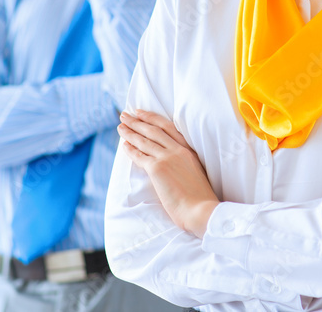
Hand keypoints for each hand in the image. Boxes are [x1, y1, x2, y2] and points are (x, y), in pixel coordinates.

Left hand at [117, 109, 219, 237]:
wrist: (201, 209)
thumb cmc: (200, 198)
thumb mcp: (196, 173)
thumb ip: (184, 164)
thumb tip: (172, 165)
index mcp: (189, 150)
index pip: (168, 127)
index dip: (152, 118)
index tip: (141, 113)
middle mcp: (178, 150)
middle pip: (153, 130)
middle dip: (137, 121)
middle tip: (125, 115)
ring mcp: (168, 158)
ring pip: (145, 140)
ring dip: (130, 132)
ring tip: (120, 127)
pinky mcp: (158, 169)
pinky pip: (140, 156)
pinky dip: (131, 149)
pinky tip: (124, 145)